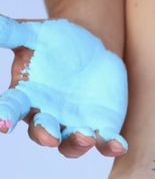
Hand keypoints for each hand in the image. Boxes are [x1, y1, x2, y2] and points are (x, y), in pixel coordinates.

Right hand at [0, 15, 127, 156]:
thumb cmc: (56, 41)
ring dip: (77, 143)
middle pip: (42, 133)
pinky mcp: (102, 126)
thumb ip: (10, 32)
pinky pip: (105, 142)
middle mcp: (48, 116)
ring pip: (72, 145)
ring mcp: (75, 124)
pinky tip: (119, 145)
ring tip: (86, 136)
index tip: (3, 124)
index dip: (4, 117)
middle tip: (50, 136)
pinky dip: (111, 145)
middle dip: (45, 135)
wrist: (93, 45)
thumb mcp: (33, 34)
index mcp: (26, 97)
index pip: (10, 109)